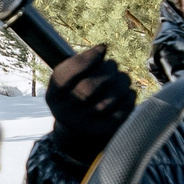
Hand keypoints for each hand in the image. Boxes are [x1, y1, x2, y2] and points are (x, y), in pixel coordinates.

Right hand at [45, 43, 135, 162]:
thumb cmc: (75, 98)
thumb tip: (102, 48)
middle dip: (107, 70)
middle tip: (113, 65)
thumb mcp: (68, 82)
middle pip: (89, 87)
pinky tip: (127, 92)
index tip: (102, 49)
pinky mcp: (105, 132)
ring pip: (109, 98)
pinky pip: (122, 110)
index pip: (66, 74)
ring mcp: (85, 125)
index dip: (87, 58)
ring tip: (123, 78)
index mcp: (54, 96)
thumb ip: (80, 64)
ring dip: (122, 82)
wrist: (78, 135)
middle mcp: (65, 112)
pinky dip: (129, 97)